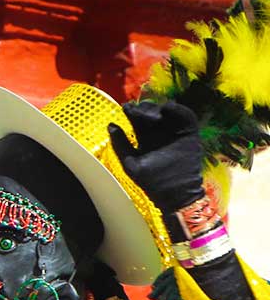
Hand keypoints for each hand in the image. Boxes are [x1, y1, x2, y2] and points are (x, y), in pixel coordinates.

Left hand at [107, 100, 203, 226]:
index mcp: (145, 138)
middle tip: (138, 109)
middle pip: (151, 114)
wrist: (174, 192)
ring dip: (158, 108)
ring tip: (151, 110)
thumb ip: (120, 145)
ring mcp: (175, 131)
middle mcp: (159, 132)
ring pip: (167, 113)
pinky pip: (186, 117)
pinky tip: (168, 107)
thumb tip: (110, 125)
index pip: (137, 121)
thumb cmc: (150, 181)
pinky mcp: (189, 132)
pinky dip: (178, 110)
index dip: (131, 112)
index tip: (125, 107)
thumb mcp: (130, 162)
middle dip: (144, 109)